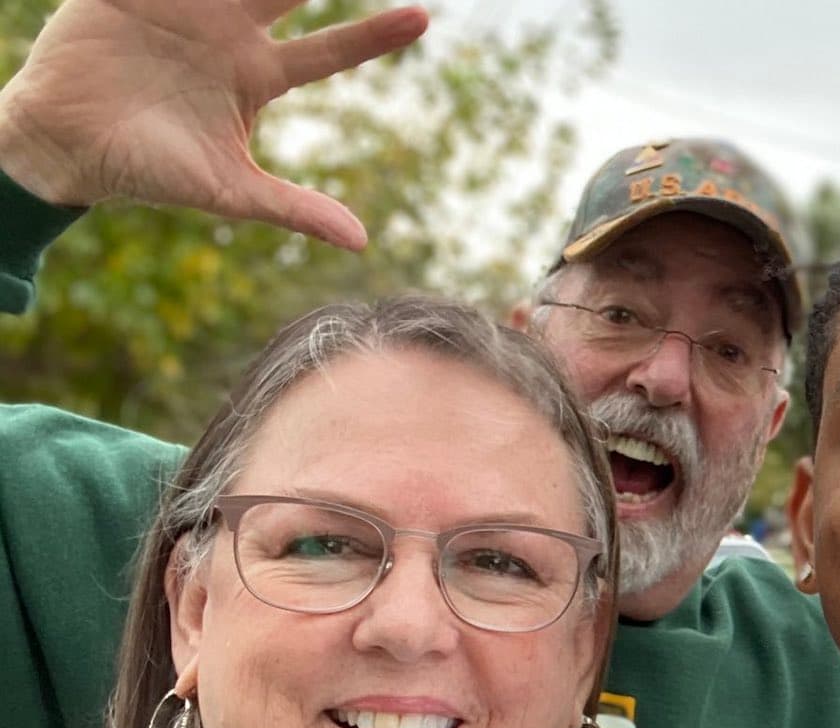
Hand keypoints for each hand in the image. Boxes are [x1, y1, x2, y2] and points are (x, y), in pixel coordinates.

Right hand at [0, 0, 427, 249]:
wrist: (64, 149)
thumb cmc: (150, 172)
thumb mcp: (229, 191)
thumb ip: (294, 208)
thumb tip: (362, 241)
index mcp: (259, 74)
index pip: (332, 49)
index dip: (375, 34)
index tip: (424, 18)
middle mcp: (231, 33)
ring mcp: (186, 7)